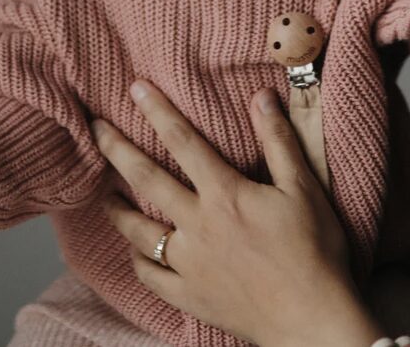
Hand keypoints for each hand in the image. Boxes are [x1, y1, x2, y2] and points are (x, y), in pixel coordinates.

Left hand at [91, 80, 388, 346]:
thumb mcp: (304, 189)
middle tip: (95, 129)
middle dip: (117, 150)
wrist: (312, 320)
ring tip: (103, 193)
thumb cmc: (314, 252)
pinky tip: (133, 251)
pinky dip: (137, 260)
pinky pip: (150, 276)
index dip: (157, 111)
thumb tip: (261, 97)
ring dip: (116, 208)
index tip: (134, 89)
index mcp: (225, 194)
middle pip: (147, 180)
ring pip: (138, 230)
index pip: (183, 142)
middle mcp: (198, 225)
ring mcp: (188, 263)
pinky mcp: (189, 295)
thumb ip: (278, 141)